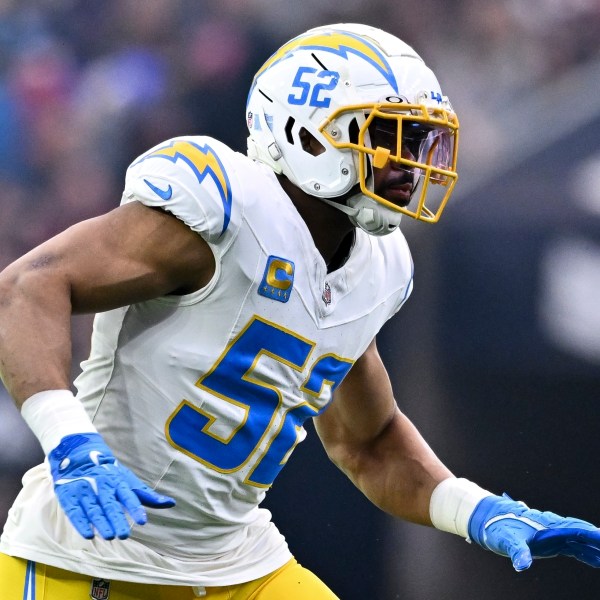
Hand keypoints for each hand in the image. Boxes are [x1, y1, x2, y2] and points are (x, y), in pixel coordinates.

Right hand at [48, 432, 174, 539]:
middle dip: (117, 519)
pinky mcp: (69, 496)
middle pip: (110, 504)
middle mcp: (102, 485)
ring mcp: (85, 490)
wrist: (80, 456)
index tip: (142, 521)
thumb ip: (147, 495)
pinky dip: (81, 523)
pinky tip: (88, 534)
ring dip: (101, 523)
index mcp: (118, 481)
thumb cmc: (110, 474)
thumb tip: (171, 503)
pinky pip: (74, 511)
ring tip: (109, 536)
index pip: (128, 495)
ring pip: (94, 509)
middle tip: (124, 535)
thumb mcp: (129, 481)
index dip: (135, 508)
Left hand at [468, 494, 599, 570]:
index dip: (591, 534)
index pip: (574, 529)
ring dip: (595, 547)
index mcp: (546, 525)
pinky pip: (574, 547)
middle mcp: (552, 527)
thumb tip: (522, 565)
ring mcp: (552, 534)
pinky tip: (598, 560)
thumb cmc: (498, 528)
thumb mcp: (506, 540)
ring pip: (580, 540)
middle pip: (581, 532)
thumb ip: (517, 552)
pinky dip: (587, 553)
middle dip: (597, 539)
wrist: (489, 519)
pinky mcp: (550, 542)